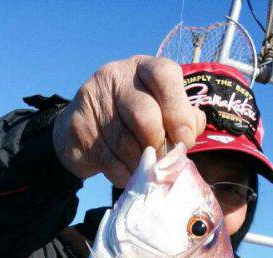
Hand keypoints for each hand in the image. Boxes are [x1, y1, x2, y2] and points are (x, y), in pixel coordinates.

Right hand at [53, 55, 205, 186]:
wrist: (81, 131)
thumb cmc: (130, 121)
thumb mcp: (160, 111)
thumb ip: (182, 117)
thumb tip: (193, 129)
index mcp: (144, 68)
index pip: (165, 75)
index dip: (179, 111)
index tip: (185, 140)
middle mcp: (118, 77)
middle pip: (145, 116)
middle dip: (158, 145)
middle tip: (161, 159)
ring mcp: (95, 100)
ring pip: (126, 144)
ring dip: (140, 165)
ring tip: (144, 168)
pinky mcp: (79, 127)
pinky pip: (109, 160)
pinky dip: (124, 173)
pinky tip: (126, 171)